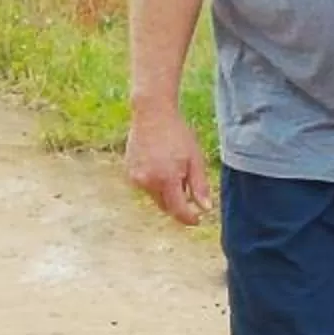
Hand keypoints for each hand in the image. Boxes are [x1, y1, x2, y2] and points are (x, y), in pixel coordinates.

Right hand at [125, 102, 211, 225]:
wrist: (152, 114)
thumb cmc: (177, 135)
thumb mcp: (195, 159)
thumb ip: (199, 186)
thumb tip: (205, 209)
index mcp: (167, 179)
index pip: (178, 210)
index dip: (189, 218)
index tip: (197, 220)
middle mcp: (148, 182)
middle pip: (165, 205)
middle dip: (177, 202)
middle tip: (187, 186)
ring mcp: (135, 178)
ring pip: (154, 196)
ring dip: (165, 191)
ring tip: (172, 167)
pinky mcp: (128, 172)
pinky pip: (144, 186)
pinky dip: (153, 182)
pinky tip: (159, 163)